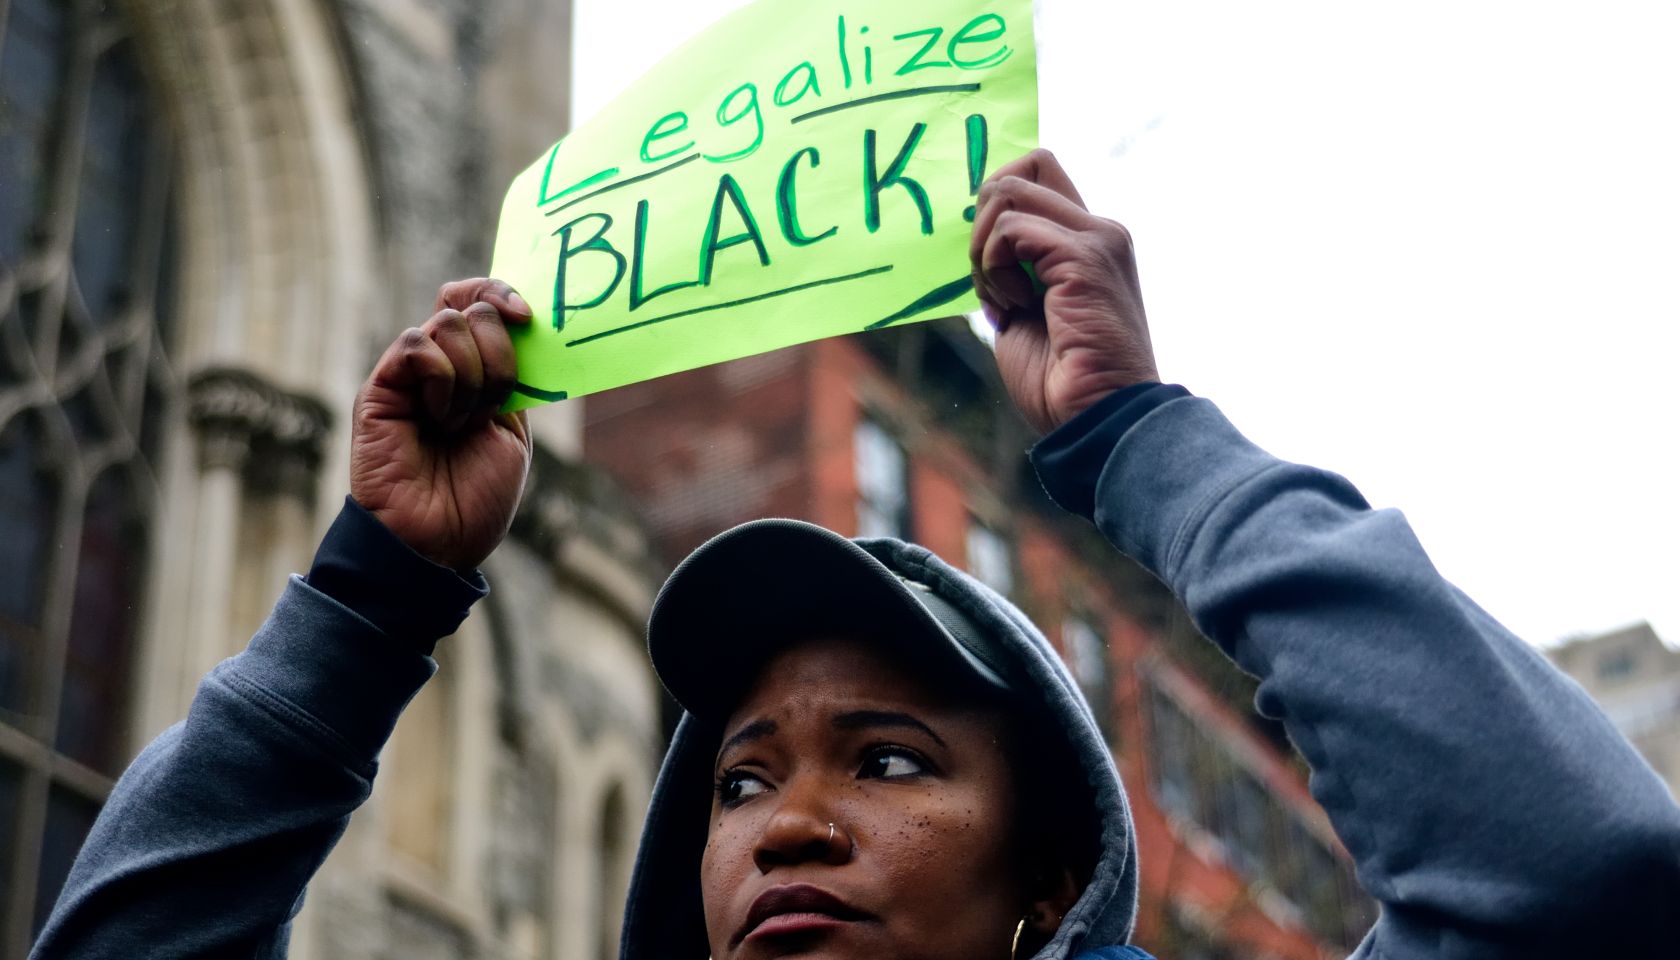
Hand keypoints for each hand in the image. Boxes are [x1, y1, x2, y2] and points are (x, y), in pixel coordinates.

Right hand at [350, 278, 534, 570]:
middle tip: (493, 405)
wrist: (439, 542)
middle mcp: (438, 367)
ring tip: (460, 422)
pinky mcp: (380, 388)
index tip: (526, 317)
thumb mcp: (513, 430)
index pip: (477, 302)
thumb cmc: (476, 497)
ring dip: (473, 374)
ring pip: (447, 323)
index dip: (500, 294)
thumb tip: (519, 320)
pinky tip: (439, 416)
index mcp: (472, 372)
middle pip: (469, 308)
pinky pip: (417, 346)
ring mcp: (408, 376)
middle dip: (499, 353)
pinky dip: (442, 377)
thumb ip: (513, 377)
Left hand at [969, 149, 1158, 433]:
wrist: (1099, 419)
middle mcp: (1100, 230)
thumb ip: (1013, 272)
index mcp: (1089, 243)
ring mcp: (1096, 239)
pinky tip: (1014, 306)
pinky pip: (1010, 228)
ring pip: (1009, 190)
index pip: (1040, 174)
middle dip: (985, 213)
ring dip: (984, 248)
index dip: (998, 202)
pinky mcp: (1084, 256)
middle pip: (1027, 162)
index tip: (989, 262)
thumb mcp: (1025, 314)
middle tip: (989, 276)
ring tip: (1003, 298)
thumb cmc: (1062, 383)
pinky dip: (994, 266)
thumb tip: (978, 245)